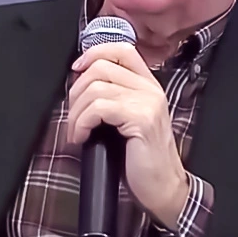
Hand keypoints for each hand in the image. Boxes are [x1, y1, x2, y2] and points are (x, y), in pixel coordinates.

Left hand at [68, 42, 189, 228]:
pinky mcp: (140, 119)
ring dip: (76, 112)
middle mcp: (150, 89)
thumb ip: (115, 98)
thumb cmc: (142, 159)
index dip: (93, 54)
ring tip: (77, 131)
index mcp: (148, 85)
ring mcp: (147, 102)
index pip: (121, 50)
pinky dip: (81, 123)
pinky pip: (98, 108)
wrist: (163, 187)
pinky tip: (81, 137)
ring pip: (96, 88)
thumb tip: (80, 85)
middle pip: (101, 67)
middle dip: (76, 91)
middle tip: (74, 116)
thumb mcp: (129, 120)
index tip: (76, 70)